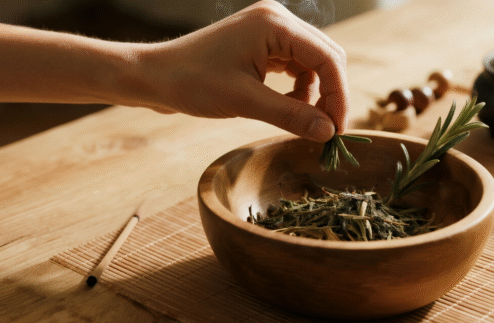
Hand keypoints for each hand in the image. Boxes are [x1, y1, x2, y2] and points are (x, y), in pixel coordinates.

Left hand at [143, 0, 347, 141]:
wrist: (155, 76)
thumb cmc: (192, 83)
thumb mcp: (245, 102)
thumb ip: (292, 115)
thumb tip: (328, 132)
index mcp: (274, 24)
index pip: (327, 58)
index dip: (338, 96)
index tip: (337, 130)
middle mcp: (277, 19)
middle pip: (326, 56)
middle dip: (331, 94)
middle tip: (328, 130)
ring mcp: (269, 29)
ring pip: (313, 62)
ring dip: (316, 93)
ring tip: (305, 121)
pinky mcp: (262, 42)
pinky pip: (295, 65)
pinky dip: (299, 88)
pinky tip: (289, 106)